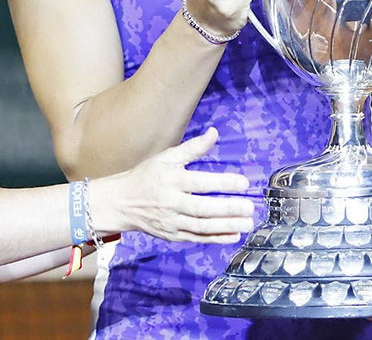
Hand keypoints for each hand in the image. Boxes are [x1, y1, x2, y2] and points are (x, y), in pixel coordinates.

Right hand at [90, 127, 253, 242]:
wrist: (121, 202)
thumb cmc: (146, 176)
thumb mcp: (167, 157)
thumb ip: (193, 148)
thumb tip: (214, 133)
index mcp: (171, 180)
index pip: (201, 183)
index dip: (223, 183)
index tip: (243, 183)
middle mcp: (171, 203)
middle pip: (203, 208)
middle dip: (228, 209)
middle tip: (249, 207)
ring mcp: (172, 222)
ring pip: (202, 226)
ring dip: (226, 226)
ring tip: (247, 223)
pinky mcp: (173, 236)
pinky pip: (197, 238)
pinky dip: (216, 239)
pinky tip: (233, 236)